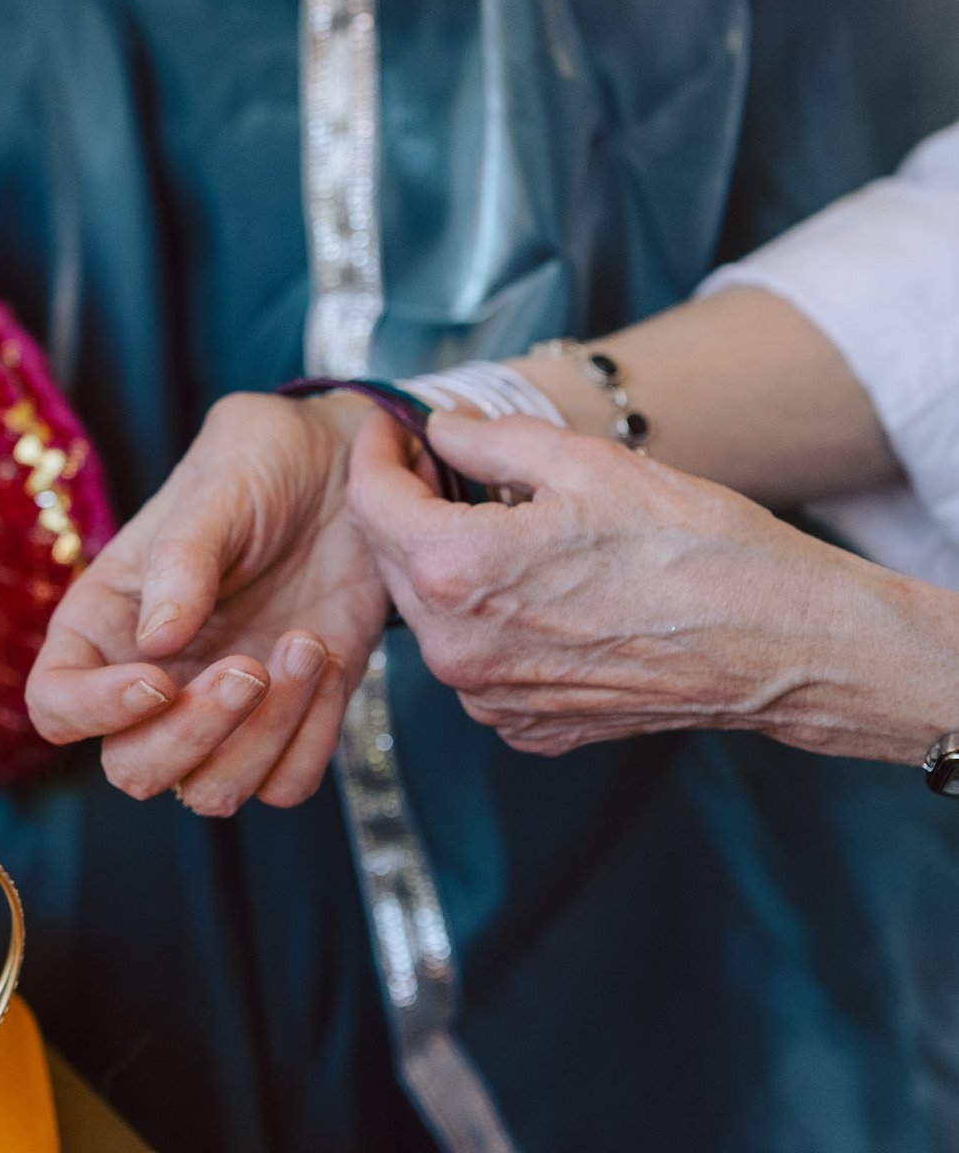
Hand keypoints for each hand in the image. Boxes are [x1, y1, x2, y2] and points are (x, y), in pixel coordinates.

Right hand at [25, 393, 387, 814]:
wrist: (355, 471)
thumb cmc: (266, 460)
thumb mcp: (221, 482)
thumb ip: (183, 558)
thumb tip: (155, 642)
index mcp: (106, 620)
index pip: (55, 702)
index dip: (93, 710)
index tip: (157, 677)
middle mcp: (153, 678)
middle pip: (133, 769)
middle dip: (193, 734)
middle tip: (249, 666)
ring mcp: (222, 709)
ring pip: (211, 793)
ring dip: (262, 739)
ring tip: (306, 645)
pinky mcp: (290, 721)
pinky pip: (286, 784)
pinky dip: (312, 740)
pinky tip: (330, 661)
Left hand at [347, 410, 899, 754]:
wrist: (779, 643)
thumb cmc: (696, 547)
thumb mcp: (586, 462)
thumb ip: (490, 441)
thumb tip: (442, 428)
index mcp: (460, 571)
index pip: (373, 501)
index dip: (377, 452)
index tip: (392, 424)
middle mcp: (457, 650)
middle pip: (393, 560)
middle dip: (405, 504)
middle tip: (436, 460)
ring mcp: (490, 699)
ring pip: (431, 615)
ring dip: (445, 564)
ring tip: (493, 520)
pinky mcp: (526, 727)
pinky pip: (477, 663)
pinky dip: (486, 621)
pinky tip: (534, 588)